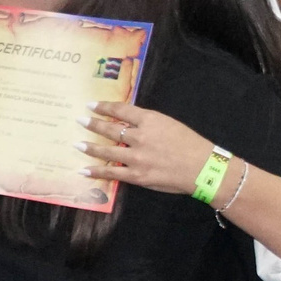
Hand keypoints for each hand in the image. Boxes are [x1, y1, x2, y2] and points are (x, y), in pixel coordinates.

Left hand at [80, 101, 215, 196]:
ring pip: (106, 151)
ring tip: (77, 144)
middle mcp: (139, 137)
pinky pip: (112, 172)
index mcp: (149, 120)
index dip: (104, 107)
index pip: (120, 110)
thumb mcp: (170, 124)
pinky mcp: (137, 175)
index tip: (92, 105)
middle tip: (80, 121)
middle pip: (110, 129)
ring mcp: (136, 157)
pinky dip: (96, 171)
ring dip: (90, 147)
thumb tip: (129, 123)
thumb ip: (149, 123)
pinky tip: (84, 169)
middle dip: (92, 124)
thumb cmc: (191, 144)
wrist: (203, 168)